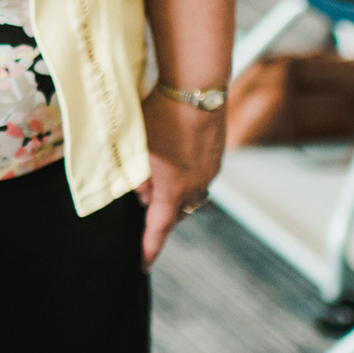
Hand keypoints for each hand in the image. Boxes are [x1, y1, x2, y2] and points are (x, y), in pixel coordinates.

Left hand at [136, 87, 227, 269]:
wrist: (198, 88)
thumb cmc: (161, 116)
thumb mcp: (136, 149)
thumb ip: (135, 178)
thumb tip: (142, 194)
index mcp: (173, 191)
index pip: (158, 230)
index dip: (149, 249)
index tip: (142, 264)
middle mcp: (196, 186)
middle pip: (176, 212)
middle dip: (160, 213)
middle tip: (144, 203)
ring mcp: (210, 171)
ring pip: (190, 194)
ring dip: (175, 192)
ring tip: (158, 174)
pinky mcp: (217, 155)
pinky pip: (200, 176)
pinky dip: (186, 175)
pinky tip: (176, 156)